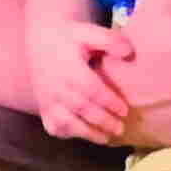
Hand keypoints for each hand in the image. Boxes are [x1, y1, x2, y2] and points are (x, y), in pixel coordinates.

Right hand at [30, 4, 134, 148]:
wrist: (42, 41)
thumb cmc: (71, 37)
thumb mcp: (89, 32)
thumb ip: (110, 40)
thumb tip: (128, 53)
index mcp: (68, 68)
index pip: (90, 89)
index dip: (108, 101)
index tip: (125, 110)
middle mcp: (55, 87)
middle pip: (81, 109)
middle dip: (102, 121)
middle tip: (121, 128)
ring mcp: (47, 100)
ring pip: (66, 122)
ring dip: (86, 133)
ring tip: (106, 138)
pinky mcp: (43, 108)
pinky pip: (53, 126)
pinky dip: (68, 134)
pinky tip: (85, 134)